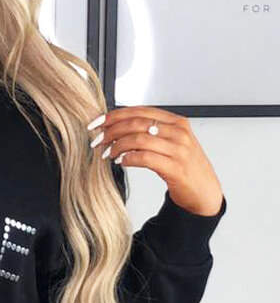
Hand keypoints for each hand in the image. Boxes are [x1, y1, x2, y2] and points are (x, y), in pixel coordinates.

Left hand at [88, 107, 224, 215]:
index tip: (98, 123)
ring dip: (117, 146)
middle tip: (98, 141)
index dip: (115, 115)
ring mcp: (179, 149)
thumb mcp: (170, 143)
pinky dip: (129, 158)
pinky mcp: (175, 168)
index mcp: (176, 122)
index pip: (140, 111)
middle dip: (111, 131)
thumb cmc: (184, 167)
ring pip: (139, 139)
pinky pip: (145, 158)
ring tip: (108, 154)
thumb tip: (117, 128)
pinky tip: (121, 162)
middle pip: (137, 123)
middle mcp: (179, 132)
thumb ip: (151, 133)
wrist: (203, 192)